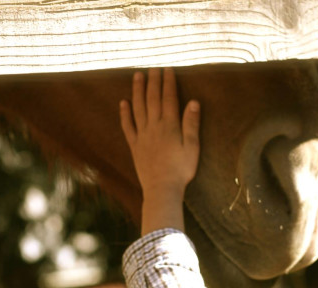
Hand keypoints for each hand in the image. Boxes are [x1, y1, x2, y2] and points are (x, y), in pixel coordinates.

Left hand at [120, 68, 200, 233]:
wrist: (162, 188)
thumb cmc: (181, 170)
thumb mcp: (193, 147)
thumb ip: (191, 124)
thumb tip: (193, 102)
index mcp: (170, 126)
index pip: (169, 99)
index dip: (168, 83)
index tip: (168, 70)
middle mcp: (154, 127)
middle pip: (152, 99)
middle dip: (153, 82)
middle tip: (153, 68)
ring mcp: (142, 136)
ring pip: (138, 108)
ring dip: (137, 91)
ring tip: (137, 76)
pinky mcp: (135, 146)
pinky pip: (128, 126)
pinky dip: (125, 113)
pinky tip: (123, 102)